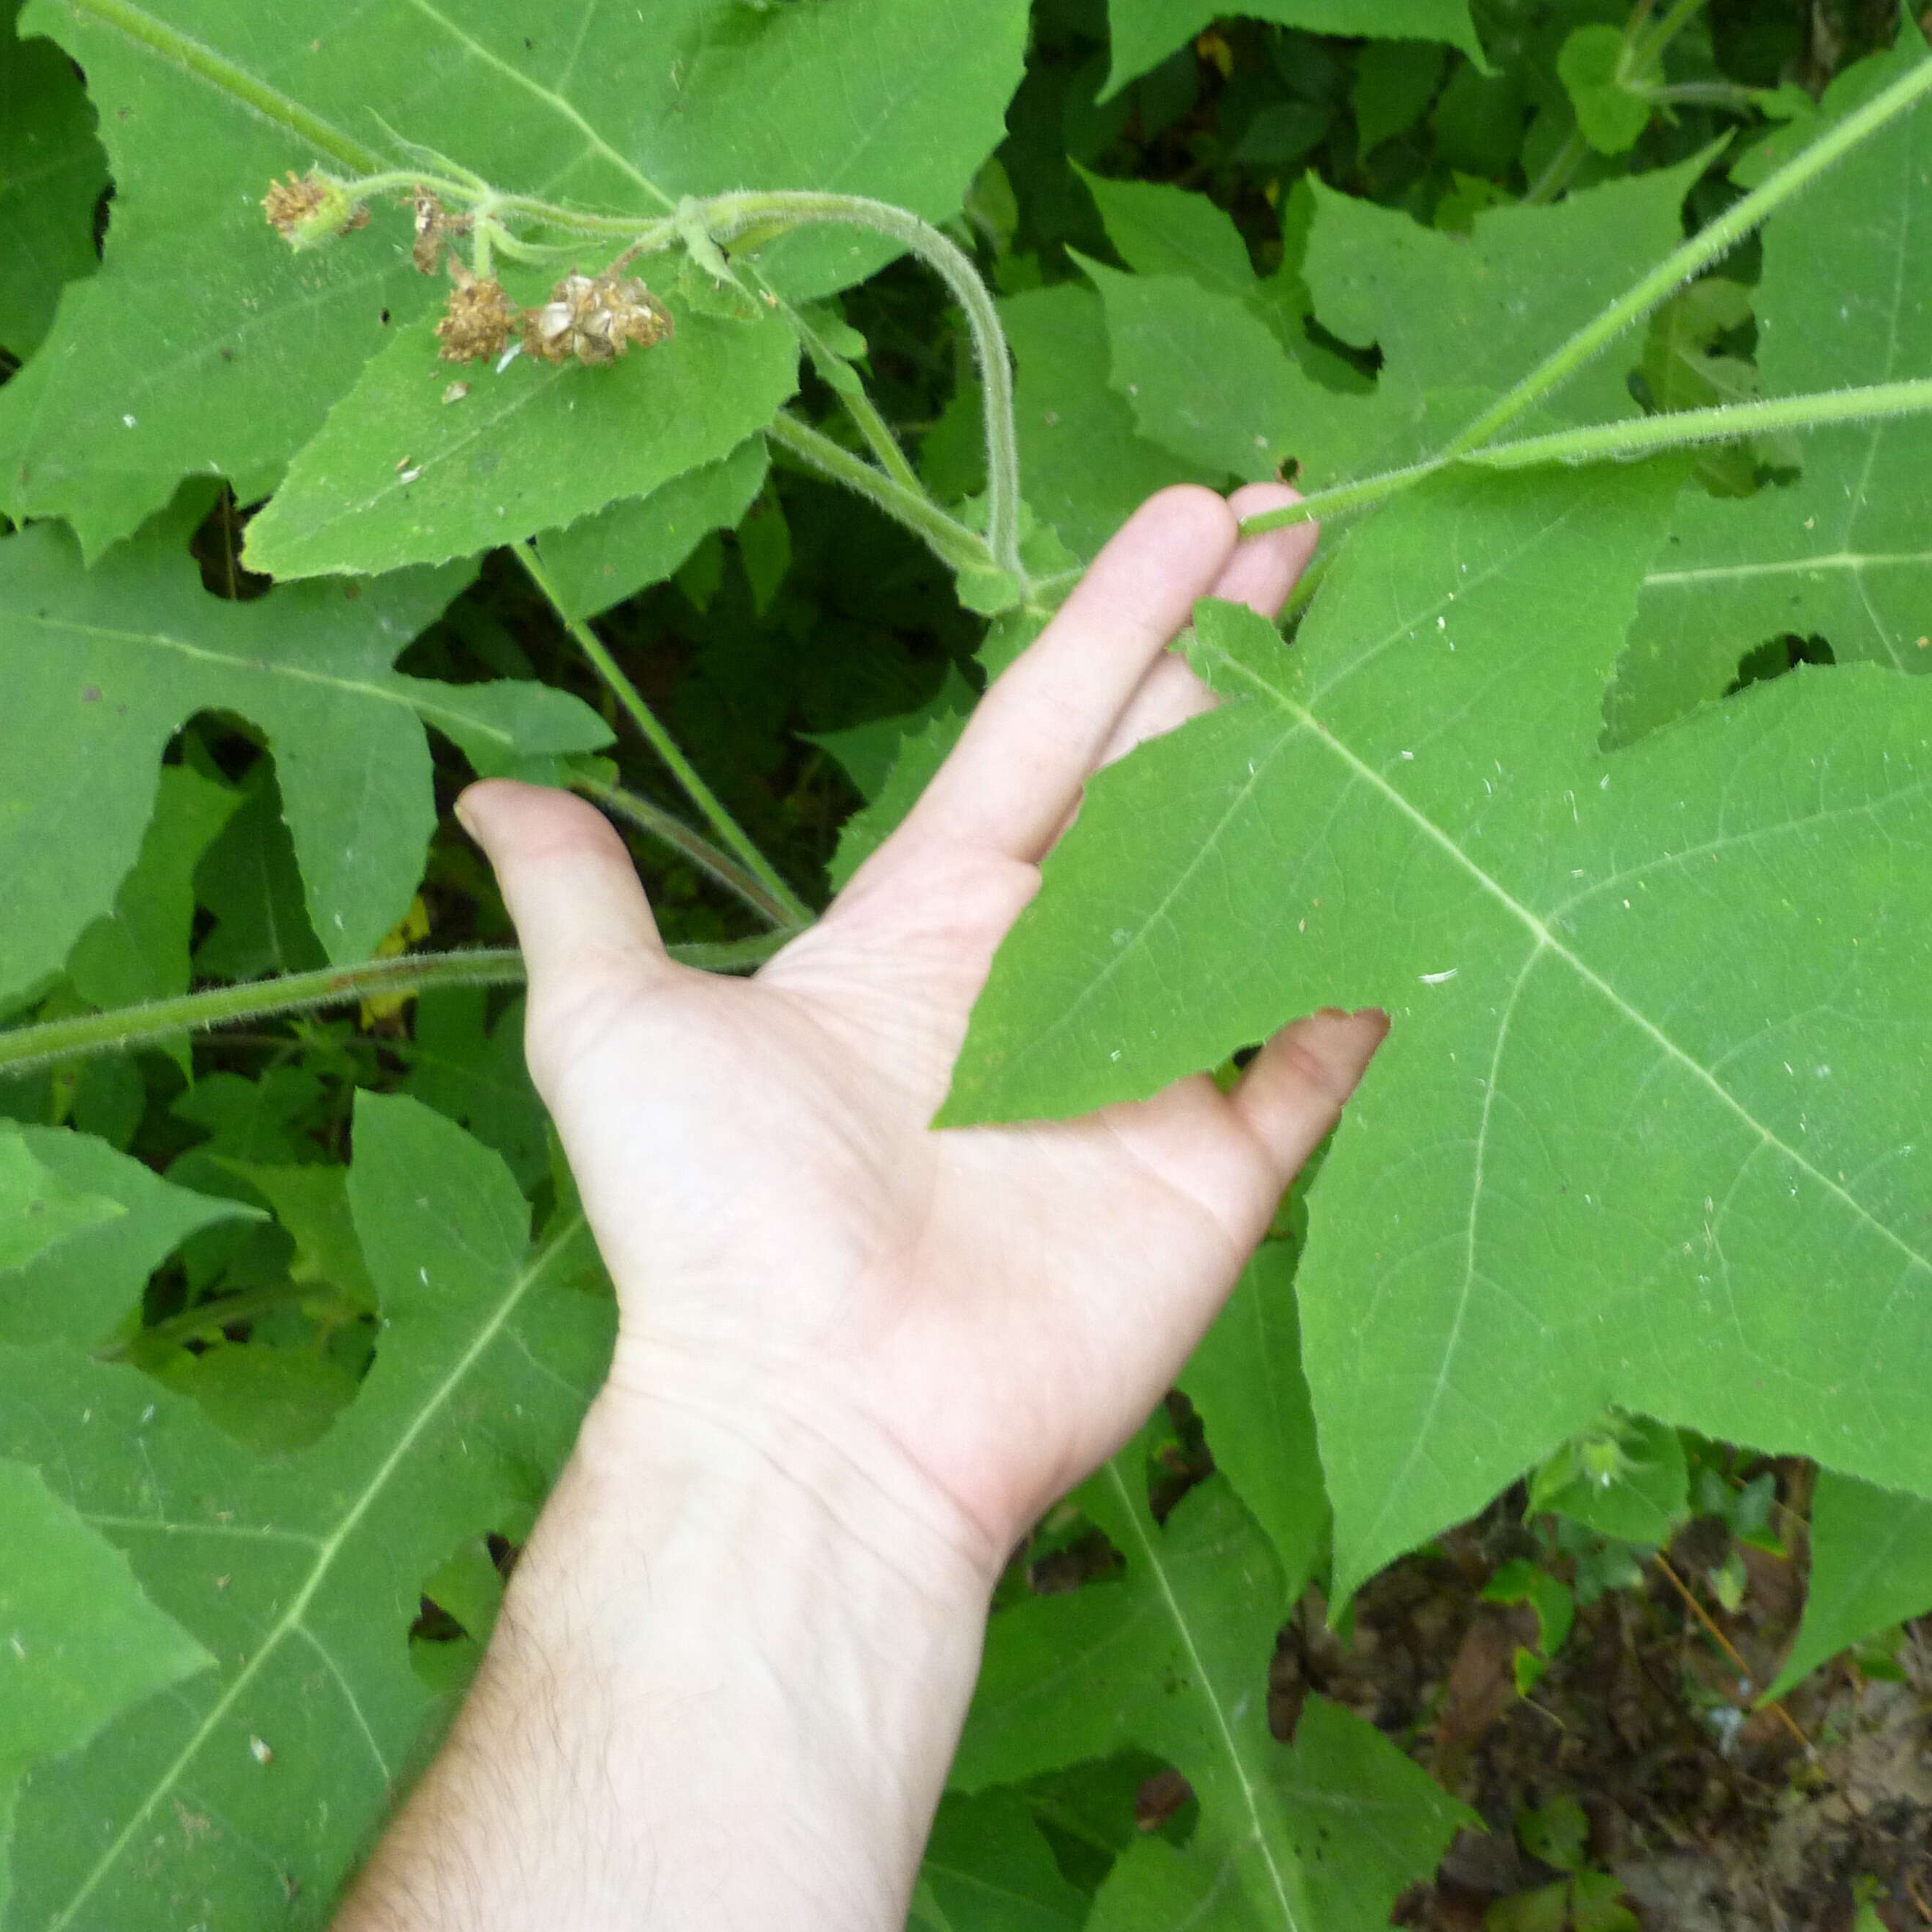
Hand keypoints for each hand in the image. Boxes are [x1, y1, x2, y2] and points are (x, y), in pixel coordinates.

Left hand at [457, 484, 1385, 1598]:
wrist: (817, 1420)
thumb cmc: (717, 1227)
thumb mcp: (618, 1032)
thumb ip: (586, 901)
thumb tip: (492, 791)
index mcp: (934, 916)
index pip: (1050, 725)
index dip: (1127, 615)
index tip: (1211, 511)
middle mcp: (1053, 969)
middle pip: (1171, 775)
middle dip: (1251, 656)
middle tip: (1330, 537)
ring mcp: (1150, 1065)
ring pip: (1262, 885)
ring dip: (1330, 781)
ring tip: (1405, 663)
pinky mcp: (1224, 1167)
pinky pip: (1321, 1050)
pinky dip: (1381, 973)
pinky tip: (1439, 865)